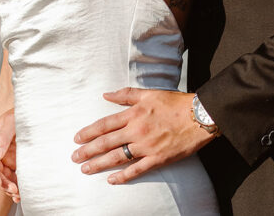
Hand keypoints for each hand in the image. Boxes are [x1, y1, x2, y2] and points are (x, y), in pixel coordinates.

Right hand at [0, 108, 19, 201]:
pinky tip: (20, 192)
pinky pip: (13, 175)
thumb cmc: (23, 112)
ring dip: (8, 187)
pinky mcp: (16, 160)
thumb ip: (3, 137)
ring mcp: (6, 155)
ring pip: (3, 176)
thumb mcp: (13, 120)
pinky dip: (15, 184)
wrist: (38, 111)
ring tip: (18, 194)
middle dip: (2, 183)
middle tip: (14, 190)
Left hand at [71, 88, 214, 183]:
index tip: (77, 138)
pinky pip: (137, 170)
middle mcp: (137, 130)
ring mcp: (147, 146)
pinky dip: (123, 176)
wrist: (198, 116)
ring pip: (118, 157)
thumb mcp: (149, 93)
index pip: (105, 124)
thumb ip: (126, 95)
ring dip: (99, 164)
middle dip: (88, 150)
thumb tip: (106, 94)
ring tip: (86, 169)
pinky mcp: (158, 159)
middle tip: (74, 157)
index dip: (89, 132)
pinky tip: (112, 180)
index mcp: (134, 114)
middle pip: (107, 142)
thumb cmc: (175, 103)